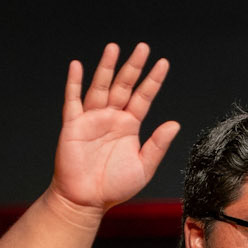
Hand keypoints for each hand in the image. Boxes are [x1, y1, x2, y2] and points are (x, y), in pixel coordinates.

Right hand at [50, 42, 179, 213]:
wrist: (86, 201)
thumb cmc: (114, 187)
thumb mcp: (143, 167)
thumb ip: (158, 145)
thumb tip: (175, 124)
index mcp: (129, 126)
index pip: (143, 97)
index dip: (153, 80)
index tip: (163, 63)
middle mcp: (111, 117)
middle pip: (123, 85)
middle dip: (133, 66)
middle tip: (143, 47)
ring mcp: (92, 119)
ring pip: (100, 87)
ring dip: (106, 67)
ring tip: (114, 48)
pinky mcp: (73, 125)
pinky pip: (73, 100)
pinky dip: (74, 83)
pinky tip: (77, 66)